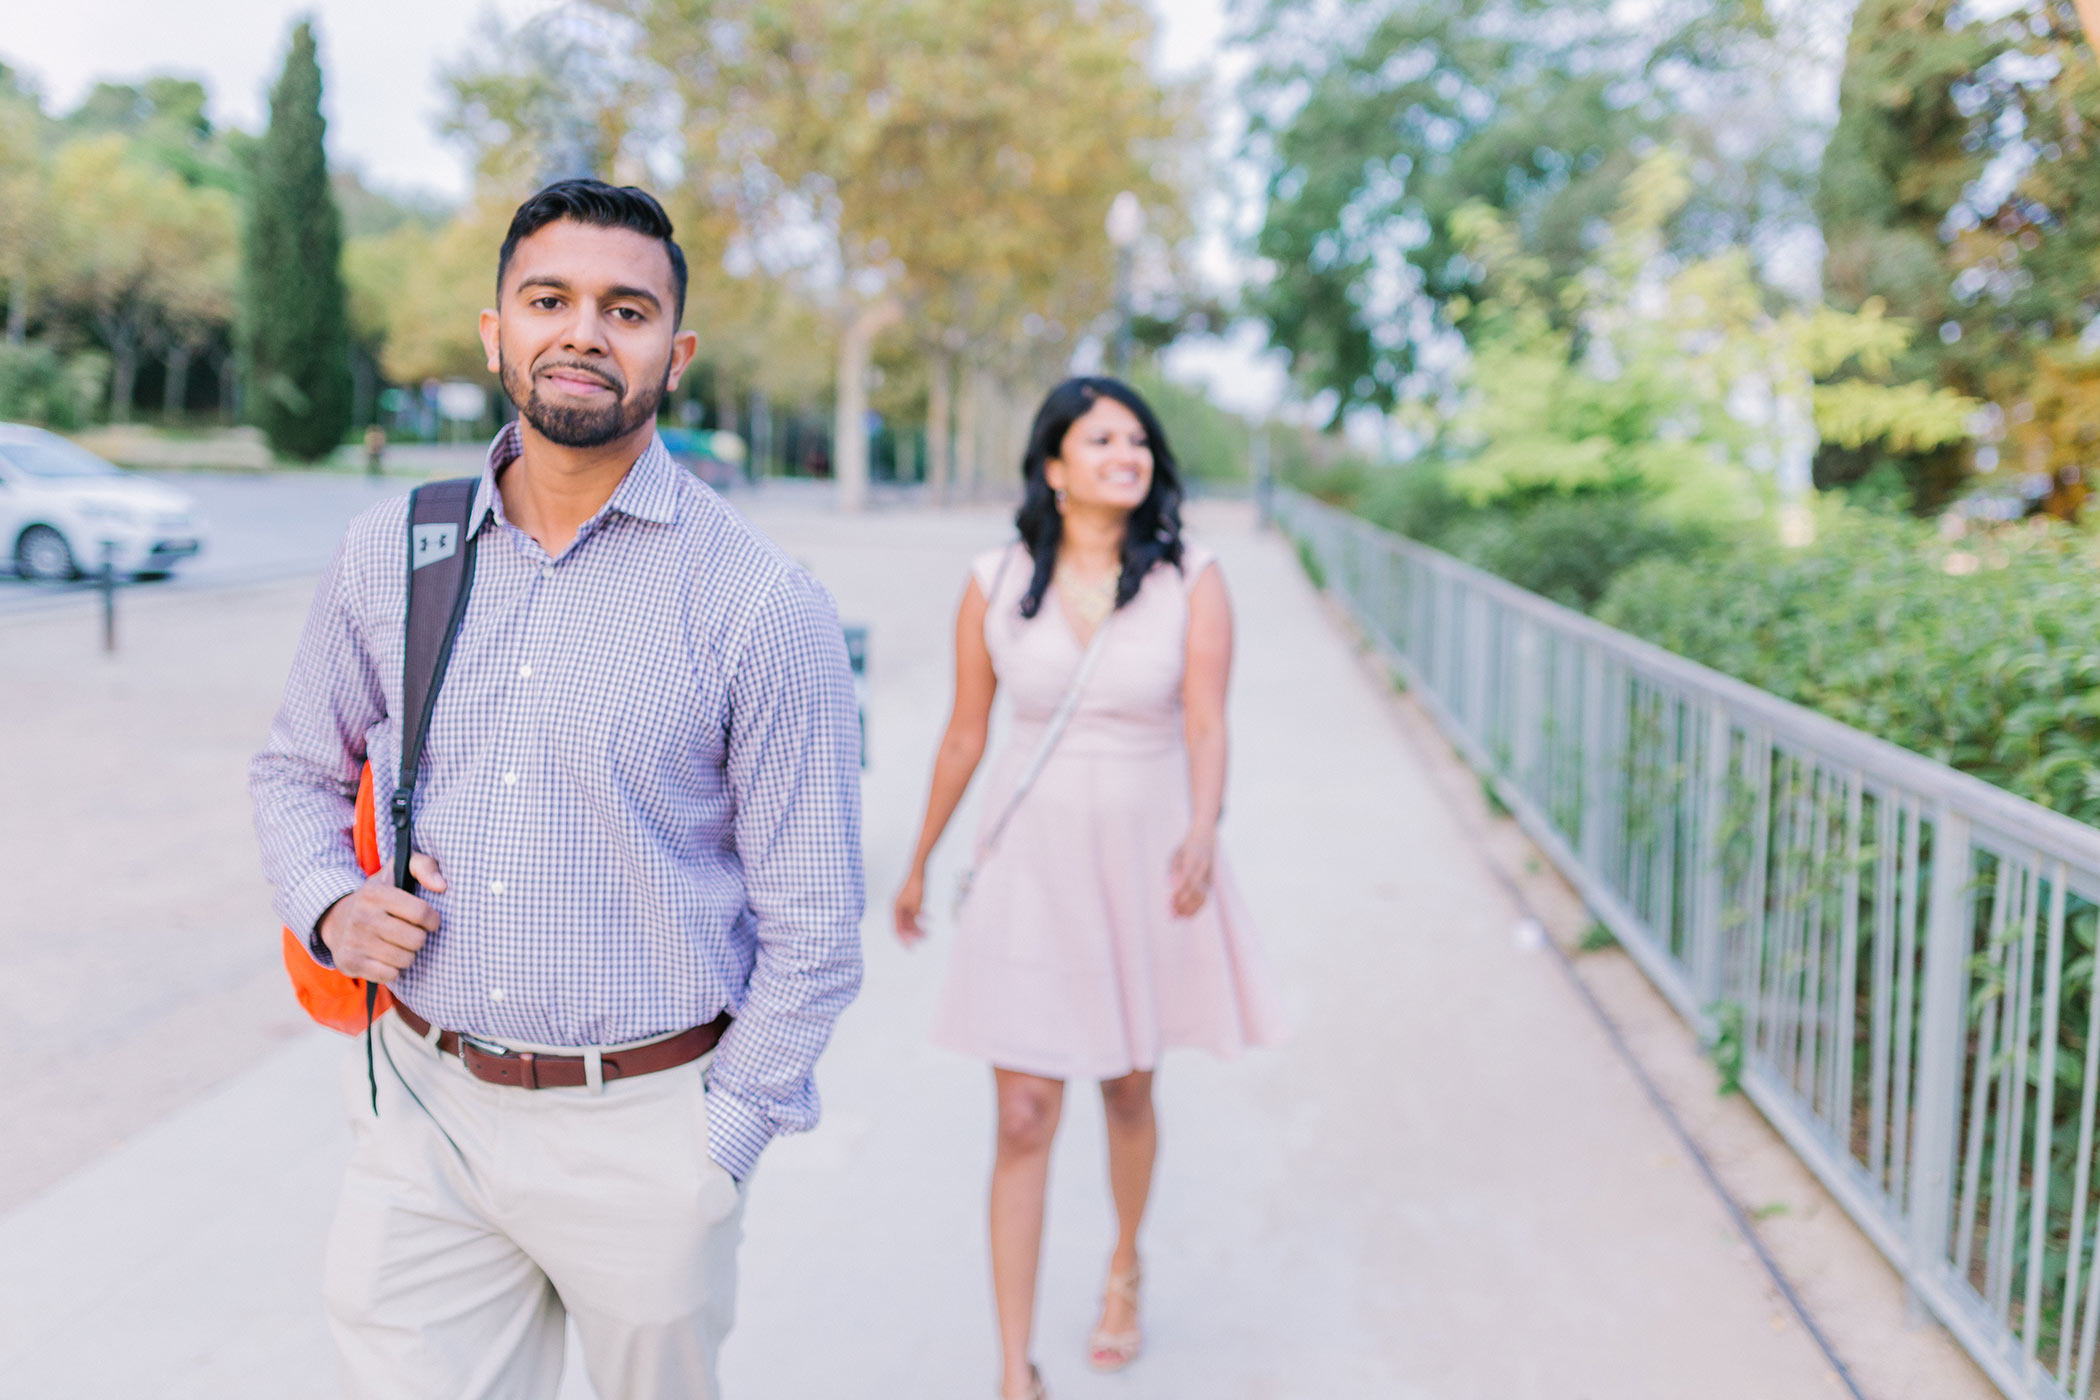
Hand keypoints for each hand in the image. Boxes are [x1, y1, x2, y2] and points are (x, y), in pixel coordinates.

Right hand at [317, 852, 446, 983]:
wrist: (336, 918)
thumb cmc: (380, 894)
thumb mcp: (398, 870)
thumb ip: (425, 866)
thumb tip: (442, 886)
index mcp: (375, 893)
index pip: (421, 912)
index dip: (433, 920)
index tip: (429, 921)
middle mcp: (361, 917)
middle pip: (416, 939)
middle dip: (420, 938)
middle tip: (411, 933)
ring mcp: (353, 941)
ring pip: (405, 959)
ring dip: (408, 955)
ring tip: (399, 944)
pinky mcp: (349, 963)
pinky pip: (390, 975)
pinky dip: (393, 970)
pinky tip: (386, 958)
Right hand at [894, 867, 928, 947]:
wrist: (919, 872)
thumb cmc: (916, 887)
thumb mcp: (917, 905)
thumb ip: (914, 918)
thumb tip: (914, 928)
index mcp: (895, 910)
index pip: (897, 929)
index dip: (904, 940)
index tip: (911, 948)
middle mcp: (897, 908)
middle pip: (903, 927)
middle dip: (913, 935)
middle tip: (923, 940)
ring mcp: (903, 905)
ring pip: (910, 921)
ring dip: (918, 928)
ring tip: (928, 933)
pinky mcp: (910, 902)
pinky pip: (914, 914)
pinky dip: (920, 918)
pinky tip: (929, 919)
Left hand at [1169, 831, 1214, 917]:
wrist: (1206, 839)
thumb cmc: (1186, 848)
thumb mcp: (1176, 853)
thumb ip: (1173, 869)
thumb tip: (1170, 886)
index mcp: (1195, 859)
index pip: (1188, 879)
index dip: (1180, 892)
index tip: (1169, 902)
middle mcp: (1204, 869)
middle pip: (1195, 890)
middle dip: (1183, 904)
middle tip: (1170, 914)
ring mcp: (1209, 877)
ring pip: (1202, 897)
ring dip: (1189, 909)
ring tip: (1175, 917)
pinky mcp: (1210, 884)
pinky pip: (1204, 899)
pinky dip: (1195, 909)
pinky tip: (1184, 916)